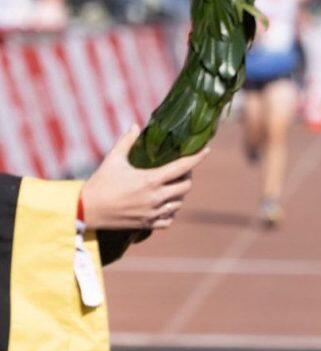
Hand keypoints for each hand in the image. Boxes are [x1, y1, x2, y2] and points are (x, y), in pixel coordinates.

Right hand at [81, 126, 209, 230]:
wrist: (84, 211)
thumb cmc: (99, 183)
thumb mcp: (113, 159)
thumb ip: (126, 141)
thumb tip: (135, 125)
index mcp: (150, 180)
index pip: (182, 167)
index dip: (197, 158)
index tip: (207, 150)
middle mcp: (155, 198)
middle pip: (186, 187)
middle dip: (188, 177)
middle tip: (182, 170)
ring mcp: (152, 213)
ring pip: (179, 203)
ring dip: (179, 194)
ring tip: (173, 186)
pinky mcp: (146, 225)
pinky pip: (168, 220)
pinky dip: (171, 212)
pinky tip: (166, 204)